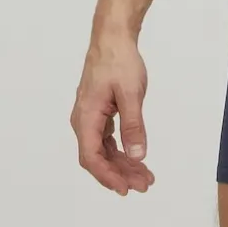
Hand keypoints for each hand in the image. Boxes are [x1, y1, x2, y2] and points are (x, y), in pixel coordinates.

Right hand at [70, 36, 154, 194]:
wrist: (113, 38)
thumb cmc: (120, 61)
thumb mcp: (132, 93)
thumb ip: (133, 125)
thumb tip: (138, 155)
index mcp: (86, 117)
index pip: (91, 157)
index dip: (108, 176)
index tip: (125, 188)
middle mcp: (83, 120)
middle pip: (98, 157)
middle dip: (120, 173)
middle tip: (145, 184)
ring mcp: (89, 117)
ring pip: (102, 150)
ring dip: (122, 164)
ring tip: (145, 176)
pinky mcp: (98, 112)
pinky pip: (106, 139)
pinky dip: (120, 150)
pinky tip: (135, 157)